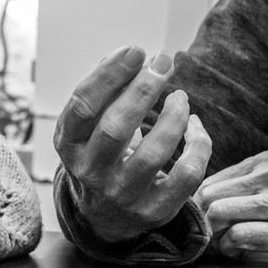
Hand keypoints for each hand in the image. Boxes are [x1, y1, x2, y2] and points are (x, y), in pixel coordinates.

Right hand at [54, 46, 210, 242]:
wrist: (104, 217)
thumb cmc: (99, 154)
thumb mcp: (88, 127)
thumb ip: (103, 92)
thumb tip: (123, 56)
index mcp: (69, 145)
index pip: (83, 105)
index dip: (109, 74)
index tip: (135, 50)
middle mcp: (90, 172)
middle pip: (116, 128)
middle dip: (143, 90)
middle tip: (163, 61)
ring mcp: (122, 194)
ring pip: (154, 153)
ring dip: (173, 116)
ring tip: (180, 96)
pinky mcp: (154, 210)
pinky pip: (186, 175)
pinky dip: (198, 145)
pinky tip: (194, 126)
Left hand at [195, 152, 267, 265]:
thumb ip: (251, 183)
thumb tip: (209, 197)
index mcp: (266, 162)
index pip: (212, 177)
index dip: (201, 202)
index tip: (203, 218)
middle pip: (208, 195)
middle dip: (203, 219)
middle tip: (209, 234)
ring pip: (218, 213)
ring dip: (214, 235)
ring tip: (225, 243)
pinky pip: (239, 237)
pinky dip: (231, 249)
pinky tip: (239, 253)